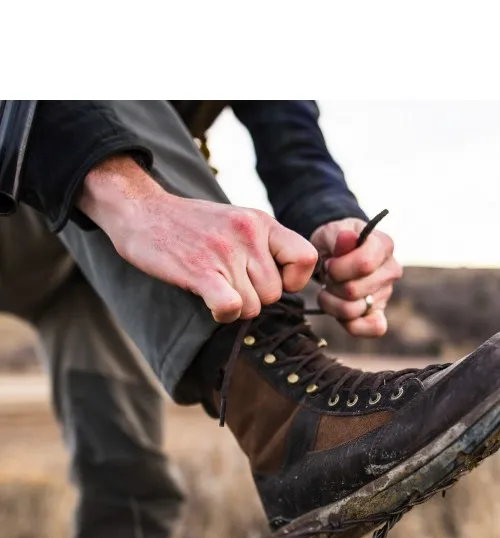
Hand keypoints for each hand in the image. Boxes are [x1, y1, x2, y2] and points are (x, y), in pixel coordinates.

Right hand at [78, 155, 317, 322]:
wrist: (143, 212)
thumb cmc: (192, 225)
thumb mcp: (237, 222)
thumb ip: (265, 246)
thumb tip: (288, 283)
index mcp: (261, 222)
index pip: (306, 258)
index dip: (294, 280)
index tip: (274, 280)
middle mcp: (248, 235)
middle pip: (274, 294)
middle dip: (254, 298)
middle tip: (229, 283)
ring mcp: (225, 253)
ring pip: (253, 307)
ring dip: (235, 307)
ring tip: (214, 286)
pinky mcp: (201, 271)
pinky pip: (232, 308)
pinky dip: (223, 314)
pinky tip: (211, 303)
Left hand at [310, 217, 401, 336]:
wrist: (335, 255)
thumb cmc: (334, 243)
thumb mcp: (330, 233)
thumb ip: (337, 235)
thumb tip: (348, 237)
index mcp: (383, 245)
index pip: (364, 264)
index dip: (338, 268)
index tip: (329, 263)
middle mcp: (391, 270)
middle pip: (353, 291)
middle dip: (331, 285)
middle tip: (328, 276)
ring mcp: (386, 294)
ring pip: (352, 310)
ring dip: (331, 302)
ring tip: (329, 290)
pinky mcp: (379, 314)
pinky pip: (373, 329)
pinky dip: (352, 325)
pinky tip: (339, 313)